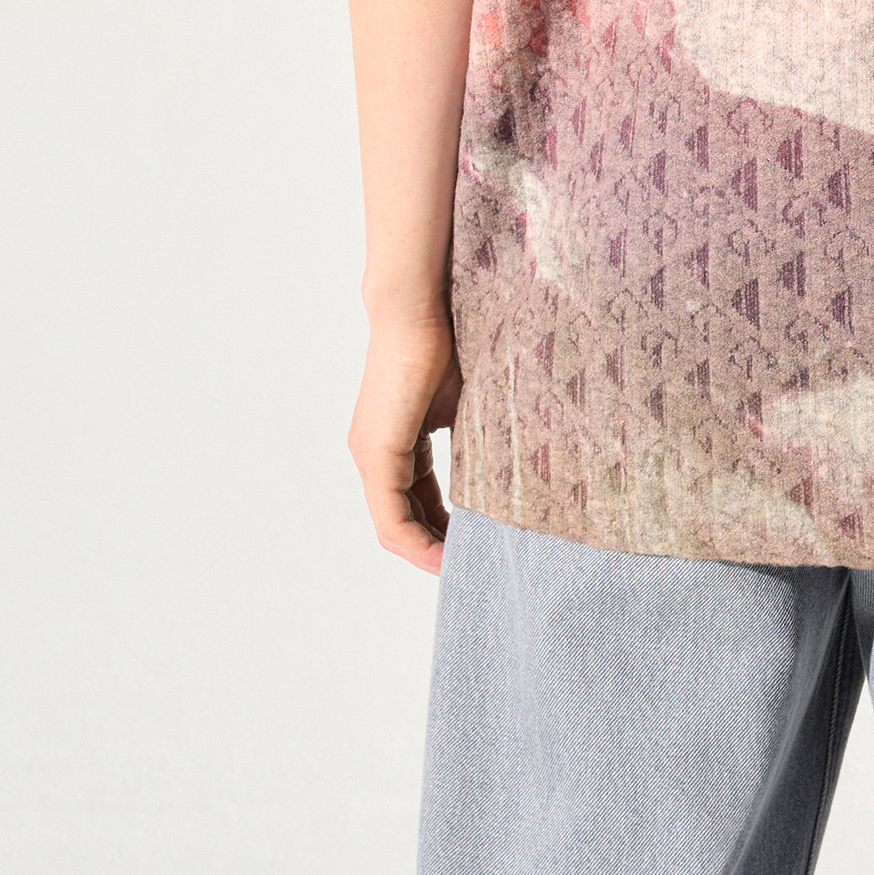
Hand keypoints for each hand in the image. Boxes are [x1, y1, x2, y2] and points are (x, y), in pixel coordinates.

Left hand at [349, 309, 461, 574]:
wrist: (419, 306)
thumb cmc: (448, 340)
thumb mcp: (464, 403)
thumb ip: (471, 438)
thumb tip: (502, 467)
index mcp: (397, 443)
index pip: (417, 503)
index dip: (443, 530)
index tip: (477, 545)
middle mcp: (375, 455)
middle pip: (404, 522)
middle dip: (437, 548)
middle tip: (474, 566)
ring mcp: (371, 456)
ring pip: (395, 525)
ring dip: (427, 551)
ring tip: (461, 568)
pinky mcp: (376, 455)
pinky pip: (392, 517)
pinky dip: (416, 541)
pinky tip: (443, 556)